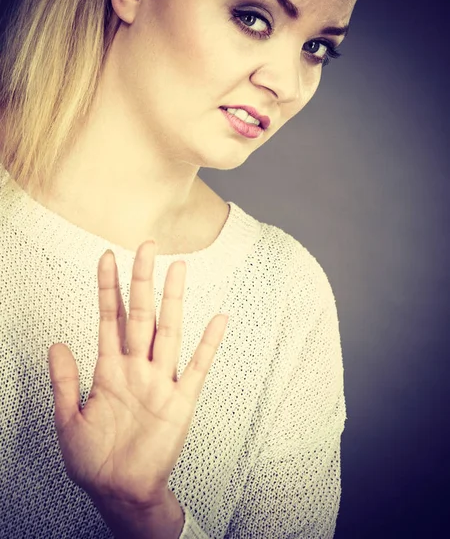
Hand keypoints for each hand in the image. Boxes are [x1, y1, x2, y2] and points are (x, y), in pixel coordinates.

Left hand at [48, 240, 228, 508]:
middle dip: (142, 280)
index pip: (110, 318)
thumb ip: (63, 381)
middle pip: (141, 315)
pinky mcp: (180, 402)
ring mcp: (160, 382)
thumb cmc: (94, 460)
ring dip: (174, 300)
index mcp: (110, 370)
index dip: (108, 288)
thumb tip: (56, 343)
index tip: (107, 257)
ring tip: (178, 268)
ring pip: (169, 331)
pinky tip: (218, 319)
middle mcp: (137, 368)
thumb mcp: (67, 420)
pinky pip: (197, 368)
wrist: (120, 491)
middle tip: (145, 246)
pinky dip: (208, 344)